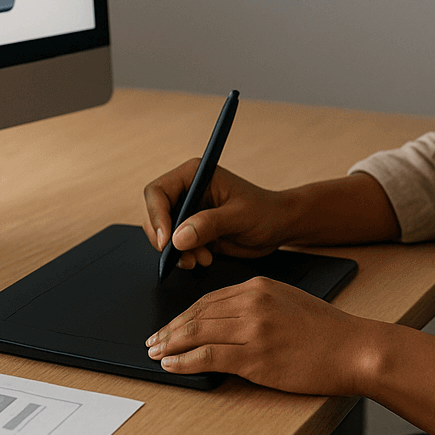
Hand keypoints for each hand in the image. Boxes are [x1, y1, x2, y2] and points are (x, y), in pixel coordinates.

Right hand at [143, 161, 286, 268]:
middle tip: (185, 257)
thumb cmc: (265, 212)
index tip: (167, 241)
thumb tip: (177, 238)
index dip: (157, 216)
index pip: (158, 191)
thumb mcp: (239, 217)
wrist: (279, 227)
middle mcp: (187, 190)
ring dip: (176, 251)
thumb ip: (208, 225)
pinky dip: (184, 256)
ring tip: (201, 259)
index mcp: (195, 174)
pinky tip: (205, 259)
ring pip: (163, 233)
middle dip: (166, 239)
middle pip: (155, 214)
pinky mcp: (192, 229)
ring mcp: (188, 211)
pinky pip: (175, 245)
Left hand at [145, 276, 373, 395]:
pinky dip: (185, 361)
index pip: (209, 299)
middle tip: (153, 340)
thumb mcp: (287, 302)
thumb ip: (256, 305)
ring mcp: (253, 329)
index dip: (184, 314)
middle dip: (171, 328)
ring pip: (198, 333)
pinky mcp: (256, 356)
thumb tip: (224, 321)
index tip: (170, 325)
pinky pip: (209, 357)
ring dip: (171, 344)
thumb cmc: (326, 331)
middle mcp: (252, 302)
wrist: (354, 348)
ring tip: (156, 353)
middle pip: (198, 314)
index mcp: (258, 286)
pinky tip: (172, 365)